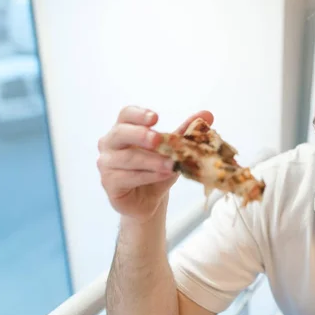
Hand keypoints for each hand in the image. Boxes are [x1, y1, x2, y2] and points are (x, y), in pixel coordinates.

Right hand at [97, 106, 213, 222]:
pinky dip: (147, 176)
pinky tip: (163, 175)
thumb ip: (187, 131)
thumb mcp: (174, 149)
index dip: (139, 114)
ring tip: (171, 165)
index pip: (126, 114)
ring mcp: (106, 164)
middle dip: (141, 135)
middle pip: (120, 133)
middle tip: (158, 139)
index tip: (156, 118)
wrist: (150, 200)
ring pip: (127, 159)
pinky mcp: (109, 183)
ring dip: (151, 161)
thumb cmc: (158, 169)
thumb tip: (208, 114)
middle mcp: (110, 143)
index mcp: (124, 129)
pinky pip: (126, 178)